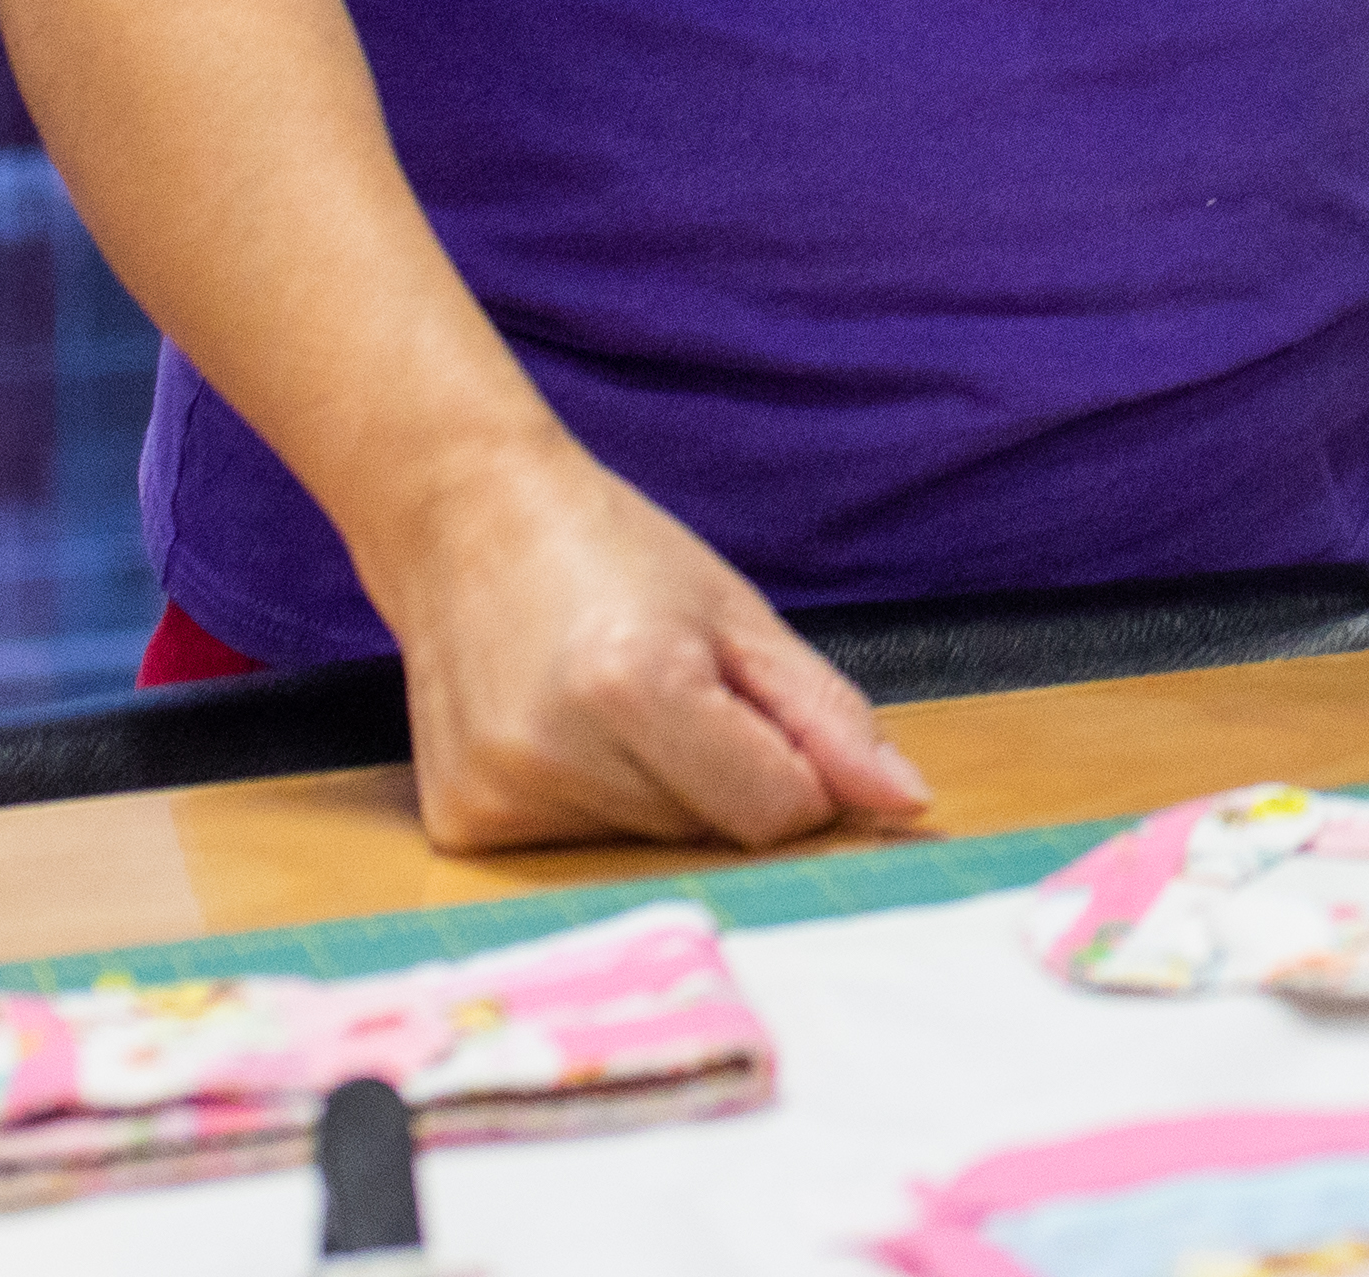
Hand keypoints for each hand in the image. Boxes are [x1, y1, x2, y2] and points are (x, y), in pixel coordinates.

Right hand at [363, 435, 940, 855]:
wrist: (465, 519)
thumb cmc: (611, 552)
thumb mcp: (739, 615)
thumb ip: (828, 716)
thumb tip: (907, 802)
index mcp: (636, 683)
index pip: (775, 811)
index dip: (793, 770)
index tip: (760, 711)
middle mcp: (556, 752)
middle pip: (709, 831)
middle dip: (720, 773)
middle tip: (669, 686)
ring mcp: (497, 796)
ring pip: (648, 845)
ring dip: (655, 790)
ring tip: (607, 702)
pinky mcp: (461, 824)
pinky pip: (577, 850)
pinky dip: (593, 804)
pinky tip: (562, 734)